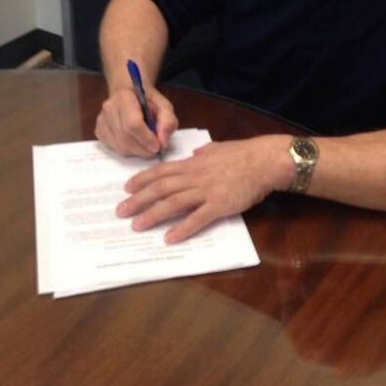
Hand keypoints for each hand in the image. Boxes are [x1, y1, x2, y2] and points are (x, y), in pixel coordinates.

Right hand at [95, 85, 177, 157]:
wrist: (130, 95)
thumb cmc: (148, 102)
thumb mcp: (164, 106)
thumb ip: (168, 121)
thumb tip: (162, 142)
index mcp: (125, 97)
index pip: (132, 124)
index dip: (146, 138)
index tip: (158, 146)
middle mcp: (109, 107)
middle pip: (125, 138)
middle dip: (143, 149)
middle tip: (154, 150)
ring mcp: (102, 120)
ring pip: (119, 146)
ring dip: (136, 151)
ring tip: (145, 144)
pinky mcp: (99, 131)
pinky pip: (113, 149)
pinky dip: (127, 151)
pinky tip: (134, 142)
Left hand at [116, 135, 290, 242]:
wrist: (264, 161)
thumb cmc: (244, 154)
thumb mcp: (218, 148)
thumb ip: (204, 152)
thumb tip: (195, 152)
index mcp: (193, 163)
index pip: (161, 171)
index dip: (142, 179)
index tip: (126, 188)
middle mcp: (195, 176)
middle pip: (160, 188)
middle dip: (138, 199)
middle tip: (121, 211)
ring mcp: (206, 191)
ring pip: (173, 203)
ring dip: (153, 215)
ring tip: (137, 225)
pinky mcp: (220, 205)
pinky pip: (197, 218)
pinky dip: (182, 228)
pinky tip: (170, 238)